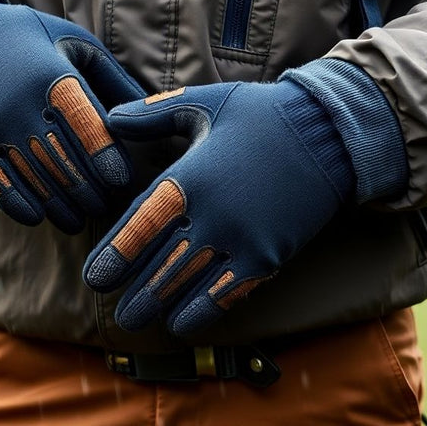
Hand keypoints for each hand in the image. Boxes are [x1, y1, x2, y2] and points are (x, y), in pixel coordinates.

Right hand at [0, 0, 144, 232]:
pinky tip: (40, 215)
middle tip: (105, 204)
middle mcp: (21, 107)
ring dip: (62, 207)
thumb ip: (111, 76)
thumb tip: (149, 112)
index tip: (121, 180)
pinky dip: (23, 207)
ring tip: (78, 217)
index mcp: (51, 77)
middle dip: (89, 191)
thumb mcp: (70, 41)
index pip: (88, 129)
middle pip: (66, 164)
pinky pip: (1, 189)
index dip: (107, 160)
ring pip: (37, 182)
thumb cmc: (26, 40)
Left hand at [83, 81, 354, 335]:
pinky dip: (202, 311)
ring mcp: (242, 239)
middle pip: (160, 265)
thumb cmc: (261, 114)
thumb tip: (109, 121)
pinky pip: (228, 293)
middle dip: (133, 293)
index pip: (139, 227)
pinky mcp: (269, 255)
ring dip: (159, 306)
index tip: (94, 277)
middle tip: (115, 310)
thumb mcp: (202, 103)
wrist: (332, 132)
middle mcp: (212, 215)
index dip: (115, 256)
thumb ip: (152, 115)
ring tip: (135, 321)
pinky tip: (182, 322)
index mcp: (190, 178)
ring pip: (189, 285)